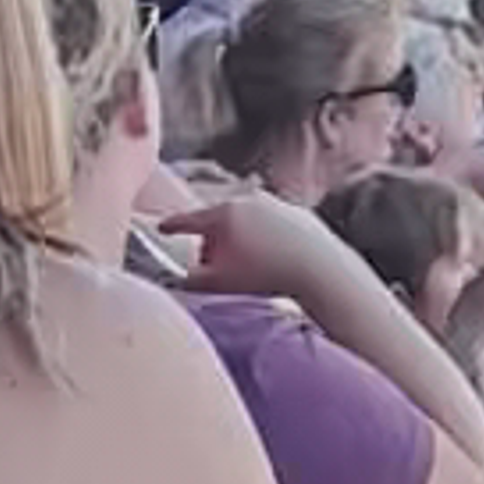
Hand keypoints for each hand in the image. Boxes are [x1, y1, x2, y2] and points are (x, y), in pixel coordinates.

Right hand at [149, 177, 328, 308]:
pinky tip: (272, 258)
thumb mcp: (217, 283)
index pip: (188, 219)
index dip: (172, 226)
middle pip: (217, 220)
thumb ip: (189, 279)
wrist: (318, 268)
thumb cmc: (265, 275)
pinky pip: (270, 225)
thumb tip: (178, 277)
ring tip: (248, 266)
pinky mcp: (295, 211)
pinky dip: (265, 238)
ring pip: (245, 221)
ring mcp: (273, 203)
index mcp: (223, 214)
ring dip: (239, 239)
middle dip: (212, 242)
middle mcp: (247, 200)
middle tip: (217, 267)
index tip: (164, 228)